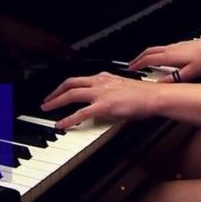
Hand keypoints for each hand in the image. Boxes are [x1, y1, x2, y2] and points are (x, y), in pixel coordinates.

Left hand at [40, 72, 161, 129]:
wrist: (154, 96)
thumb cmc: (143, 95)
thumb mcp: (122, 89)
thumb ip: (109, 92)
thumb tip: (102, 101)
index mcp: (104, 77)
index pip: (79, 79)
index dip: (65, 85)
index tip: (59, 91)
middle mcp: (99, 81)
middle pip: (70, 83)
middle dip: (55, 91)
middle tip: (46, 100)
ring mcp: (100, 92)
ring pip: (72, 94)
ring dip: (56, 101)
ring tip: (46, 108)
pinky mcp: (103, 105)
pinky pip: (81, 113)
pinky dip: (68, 119)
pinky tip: (61, 124)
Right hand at [128, 34, 200, 81]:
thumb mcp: (191, 73)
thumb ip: (175, 79)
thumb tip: (161, 84)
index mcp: (171, 56)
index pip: (149, 59)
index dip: (138, 64)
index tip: (130, 69)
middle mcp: (171, 49)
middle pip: (149, 51)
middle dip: (138, 58)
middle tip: (131, 65)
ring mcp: (176, 45)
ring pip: (156, 48)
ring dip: (146, 55)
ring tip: (142, 62)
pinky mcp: (181, 45)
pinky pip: (162, 48)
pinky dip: (155, 53)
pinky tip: (160, 59)